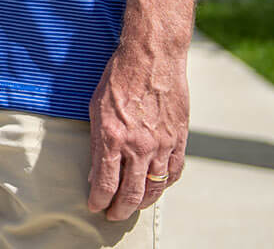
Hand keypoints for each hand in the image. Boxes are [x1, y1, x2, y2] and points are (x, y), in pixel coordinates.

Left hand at [86, 40, 188, 220]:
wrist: (151, 59)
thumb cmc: (117, 79)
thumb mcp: (95, 108)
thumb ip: (97, 143)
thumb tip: (96, 172)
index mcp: (113, 138)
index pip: (106, 183)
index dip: (99, 200)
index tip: (94, 206)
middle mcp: (138, 146)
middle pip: (132, 193)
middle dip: (120, 209)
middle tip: (112, 214)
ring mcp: (161, 145)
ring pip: (155, 187)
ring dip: (143, 202)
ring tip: (132, 206)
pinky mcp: (179, 139)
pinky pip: (174, 172)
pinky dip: (165, 184)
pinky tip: (157, 187)